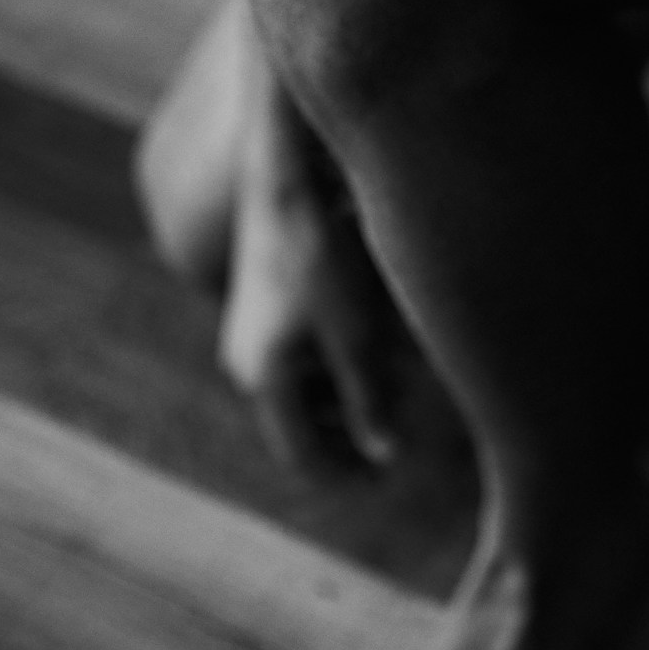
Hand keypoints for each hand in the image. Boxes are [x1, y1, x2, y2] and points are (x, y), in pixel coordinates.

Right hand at [217, 74, 400, 470]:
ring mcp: (252, 328)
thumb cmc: (326, 254)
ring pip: (303, 390)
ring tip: (395, 384)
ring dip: (345, 399)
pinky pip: (301, 353)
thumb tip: (387, 456)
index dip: (350, 475)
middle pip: (302, 427)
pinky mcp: (264, 298)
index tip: (393, 474)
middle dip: (350, 437)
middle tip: (400, 432)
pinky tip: (372, 336)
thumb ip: (372, 400)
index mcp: (267, 380)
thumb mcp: (360, 335)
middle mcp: (248, 361)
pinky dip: (335, 362)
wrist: (289, 174)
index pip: (305, 458)